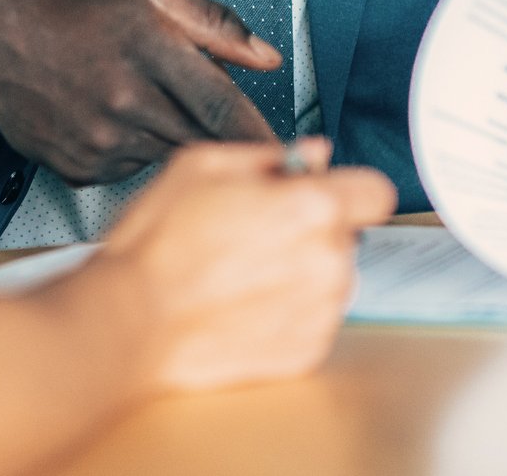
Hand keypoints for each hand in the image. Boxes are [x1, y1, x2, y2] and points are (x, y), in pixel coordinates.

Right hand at [0, 0, 281, 184]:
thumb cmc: (60, 8)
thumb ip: (212, 22)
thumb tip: (265, 55)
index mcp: (145, 44)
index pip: (221, 104)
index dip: (263, 135)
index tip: (296, 155)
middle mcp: (123, 97)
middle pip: (203, 140)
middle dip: (230, 146)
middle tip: (245, 143)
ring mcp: (99, 138)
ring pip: (169, 155)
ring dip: (176, 139)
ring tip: (145, 101)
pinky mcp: (81, 167)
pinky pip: (132, 168)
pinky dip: (137, 149)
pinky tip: (113, 117)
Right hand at [94, 139, 395, 391]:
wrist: (130, 322)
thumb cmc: (157, 244)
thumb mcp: (200, 165)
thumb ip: (269, 155)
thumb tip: (312, 153)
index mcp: (311, 207)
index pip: (376, 191)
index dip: (348, 188)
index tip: (324, 193)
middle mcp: (328, 262)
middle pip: (347, 236)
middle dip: (312, 229)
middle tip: (254, 231)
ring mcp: (320, 313)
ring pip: (332, 279)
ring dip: (302, 272)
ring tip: (241, 272)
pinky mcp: (305, 353)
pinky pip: (314, 320)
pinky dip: (287, 312)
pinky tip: (241, 304)